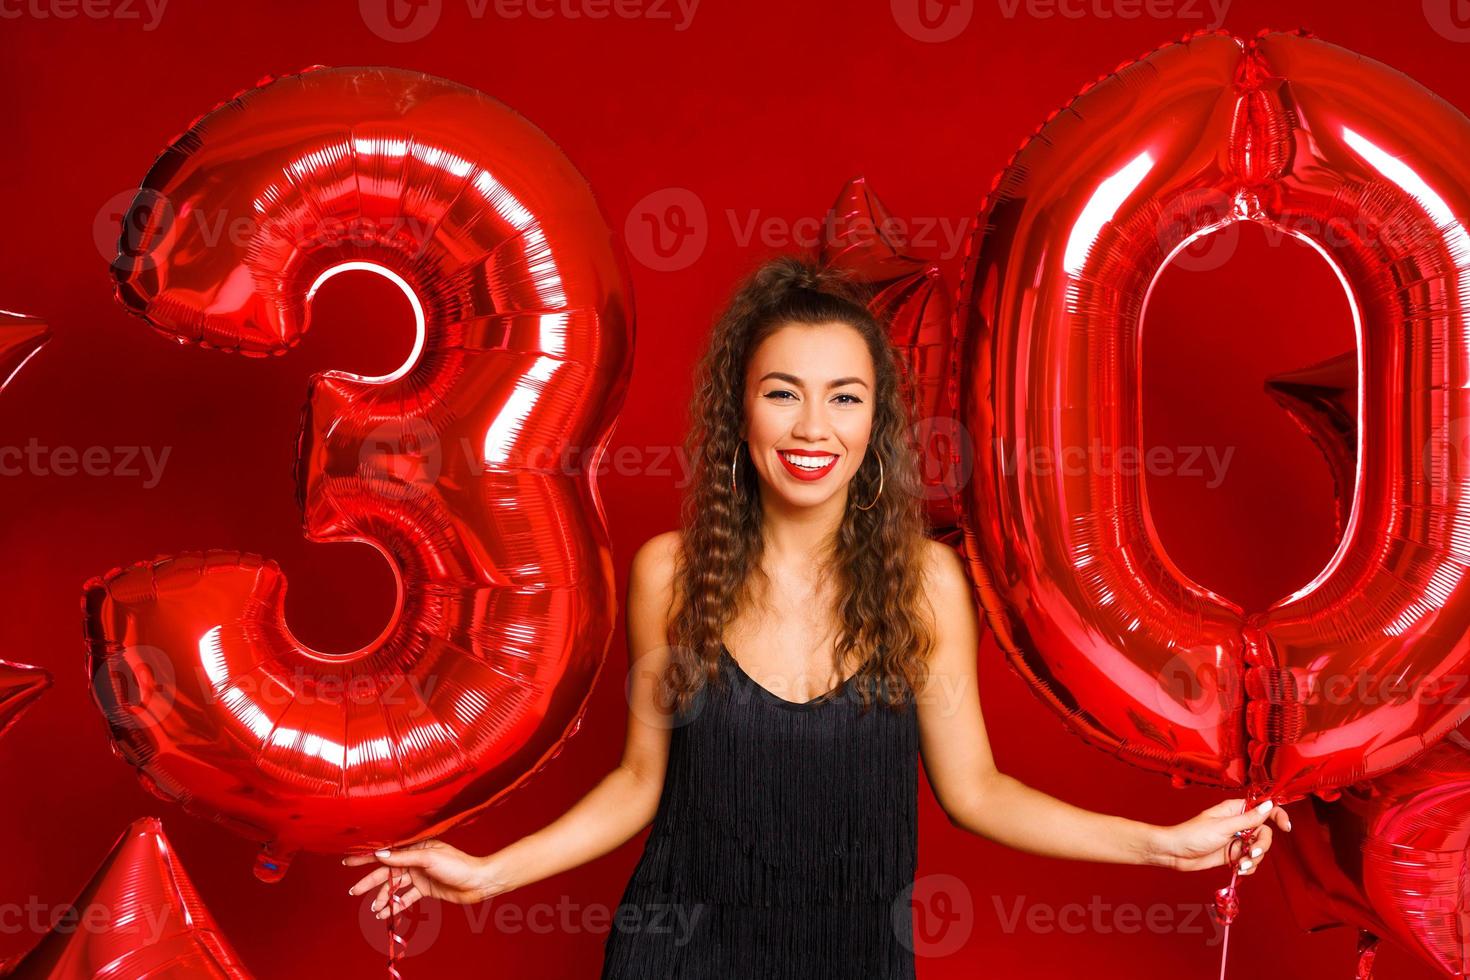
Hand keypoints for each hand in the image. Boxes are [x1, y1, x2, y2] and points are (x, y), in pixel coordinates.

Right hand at [345, 839, 513, 919]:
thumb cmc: (457, 865)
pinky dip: (395, 904)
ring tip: (374, 909)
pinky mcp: (425, 889)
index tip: (348, 861)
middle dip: (370, 882)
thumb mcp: (429, 859)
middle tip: (353, 892)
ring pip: (395, 886)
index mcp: (415, 847)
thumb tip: (379, 854)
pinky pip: (405, 897)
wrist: (478, 882)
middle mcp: (415, 859)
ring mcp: (419, 875)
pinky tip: (386, 913)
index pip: (386, 851)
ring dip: (383, 897)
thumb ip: (403, 858)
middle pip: (387, 871)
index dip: (366, 856)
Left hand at [1151, 798, 1292, 873]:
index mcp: (1235, 810)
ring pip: (1259, 849)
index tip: (1286, 827)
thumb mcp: (1223, 827)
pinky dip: (1249, 867)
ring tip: (1241, 865)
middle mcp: (1238, 824)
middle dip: (1262, 846)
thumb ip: (1248, 819)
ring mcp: (1236, 840)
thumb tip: (1268, 805)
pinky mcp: (1233, 855)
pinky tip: (1240, 870)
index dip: (1277, 815)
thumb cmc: (1193, 835)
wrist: (1176, 854)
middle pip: (1265, 833)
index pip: (1263, 809)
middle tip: (1251, 853)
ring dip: (1254, 859)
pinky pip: (1251, 861)